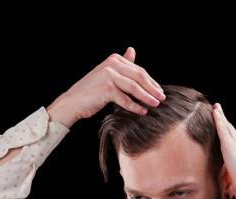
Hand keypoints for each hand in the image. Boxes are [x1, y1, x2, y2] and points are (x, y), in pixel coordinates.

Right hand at [47, 47, 165, 127]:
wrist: (73, 102)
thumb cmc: (91, 91)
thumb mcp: (107, 73)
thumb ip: (122, 64)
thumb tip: (132, 51)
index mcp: (114, 59)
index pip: (139, 70)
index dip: (151, 81)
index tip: (159, 91)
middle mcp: (112, 64)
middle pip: (139, 77)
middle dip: (153, 88)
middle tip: (162, 98)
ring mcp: (109, 75)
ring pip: (134, 87)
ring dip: (147, 97)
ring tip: (156, 104)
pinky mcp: (107, 88)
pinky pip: (126, 99)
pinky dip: (135, 106)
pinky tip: (143, 111)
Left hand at [213, 103, 235, 198]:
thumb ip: (231, 181)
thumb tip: (228, 190)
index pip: (235, 141)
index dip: (230, 133)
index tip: (226, 126)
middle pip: (232, 131)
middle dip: (225, 121)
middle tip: (219, 110)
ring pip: (227, 127)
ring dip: (221, 117)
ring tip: (216, 108)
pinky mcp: (230, 145)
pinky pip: (223, 128)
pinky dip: (219, 119)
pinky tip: (214, 111)